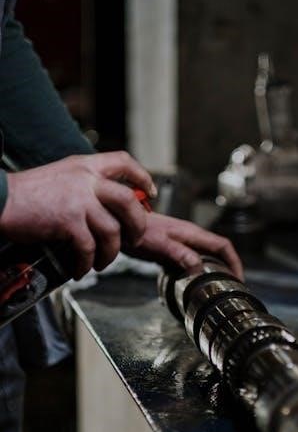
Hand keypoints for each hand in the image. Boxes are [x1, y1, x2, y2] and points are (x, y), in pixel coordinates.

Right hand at [0, 152, 156, 277]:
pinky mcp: (68, 221)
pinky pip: (89, 248)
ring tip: (101, 262)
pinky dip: (87, 263)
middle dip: (137, 225)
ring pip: (112, 231)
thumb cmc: (27, 194)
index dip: (142, 177)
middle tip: (134, 239)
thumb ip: (86, 186)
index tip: (149, 193)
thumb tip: (108, 207)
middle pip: (129, 202)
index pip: (124, 162)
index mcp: (85, 166)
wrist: (0, 200)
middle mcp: (85, 180)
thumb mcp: (62, 178)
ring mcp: (78, 200)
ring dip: (110, 253)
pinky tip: (82, 269)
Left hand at [128, 212, 243, 280]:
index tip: (239, 279)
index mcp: (192, 234)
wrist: (118, 224)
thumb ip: (178, 253)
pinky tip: (193, 282)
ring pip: (206, 255)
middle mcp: (190, 236)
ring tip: (217, 287)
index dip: (235, 262)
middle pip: (218, 251)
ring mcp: (181, 241)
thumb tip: (198, 266)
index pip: (223, 245)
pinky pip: (192, 259)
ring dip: (214, 270)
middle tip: (231, 288)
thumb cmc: (136, 232)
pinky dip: (198, 270)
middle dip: (229, 268)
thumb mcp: (159, 244)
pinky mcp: (171, 247)